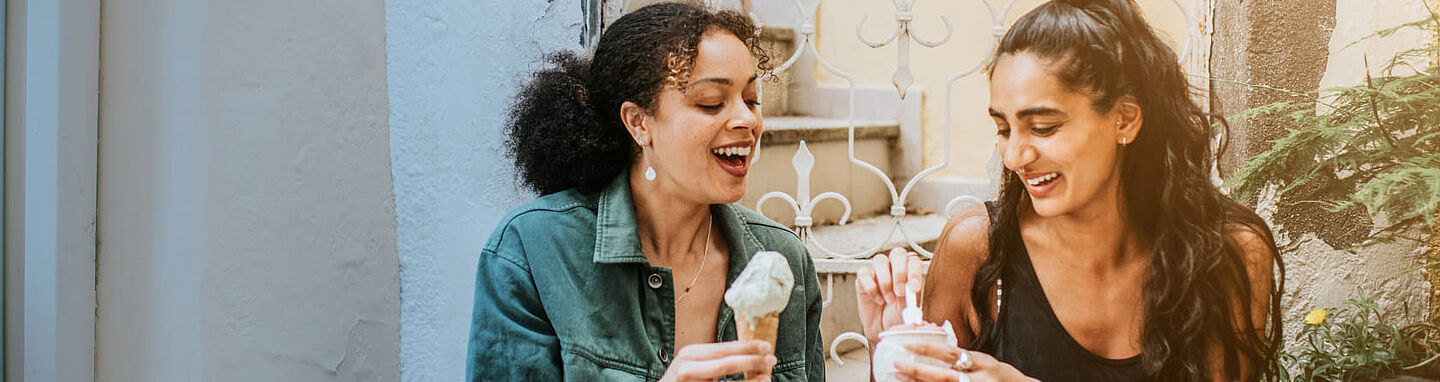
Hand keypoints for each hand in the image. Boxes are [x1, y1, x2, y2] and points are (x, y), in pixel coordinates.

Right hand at [659, 341, 776, 381]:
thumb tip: (747, 355)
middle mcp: (687, 367)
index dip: (746, 347)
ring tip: (766, 378)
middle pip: (725, 364)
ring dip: (748, 381)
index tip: (766, 346)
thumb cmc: (683, 380)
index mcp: (691, 354)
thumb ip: (716, 360)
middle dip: (751, 361)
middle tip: (772, 360)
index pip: (723, 349)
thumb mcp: (695, 364)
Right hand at [856, 248, 924, 343]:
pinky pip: (864, 273)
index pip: (913, 260)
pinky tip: (877, 299)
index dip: (914, 271)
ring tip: (888, 299)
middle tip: (899, 292)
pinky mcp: (863, 279)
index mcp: (909, 271)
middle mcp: (894, 267)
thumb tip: (910, 289)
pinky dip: (871, 287)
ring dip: (885, 281)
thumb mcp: (909, 309)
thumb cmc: (897, 316)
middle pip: (898, 253)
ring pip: (880, 260)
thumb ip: (910, 297)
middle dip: (899, 273)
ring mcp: (878, 271)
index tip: (914, 288)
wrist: (883, 329)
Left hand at [893, 342, 1035, 381]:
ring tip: (900, 379)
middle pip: (944, 376)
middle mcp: (981, 378)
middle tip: (896, 365)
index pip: (952, 353)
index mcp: (983, 362)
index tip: (907, 345)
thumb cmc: (1003, 379)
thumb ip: (966, 359)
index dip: (928, 349)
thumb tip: (936, 351)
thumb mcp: (987, 363)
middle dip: (918, 371)